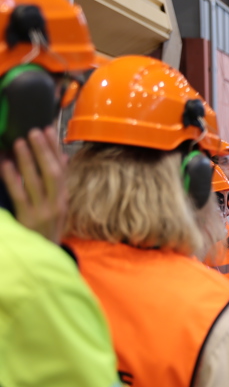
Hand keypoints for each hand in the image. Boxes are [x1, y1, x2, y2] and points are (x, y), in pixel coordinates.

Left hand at [1, 127, 68, 242]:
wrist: (45, 256)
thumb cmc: (49, 230)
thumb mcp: (59, 207)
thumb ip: (59, 183)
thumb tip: (61, 158)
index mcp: (64, 199)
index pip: (62, 169)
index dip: (55, 149)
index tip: (49, 130)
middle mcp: (56, 204)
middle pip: (52, 173)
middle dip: (43, 151)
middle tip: (34, 132)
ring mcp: (42, 211)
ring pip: (36, 182)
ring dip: (27, 160)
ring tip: (19, 142)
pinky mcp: (27, 218)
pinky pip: (19, 195)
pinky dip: (12, 178)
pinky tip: (6, 165)